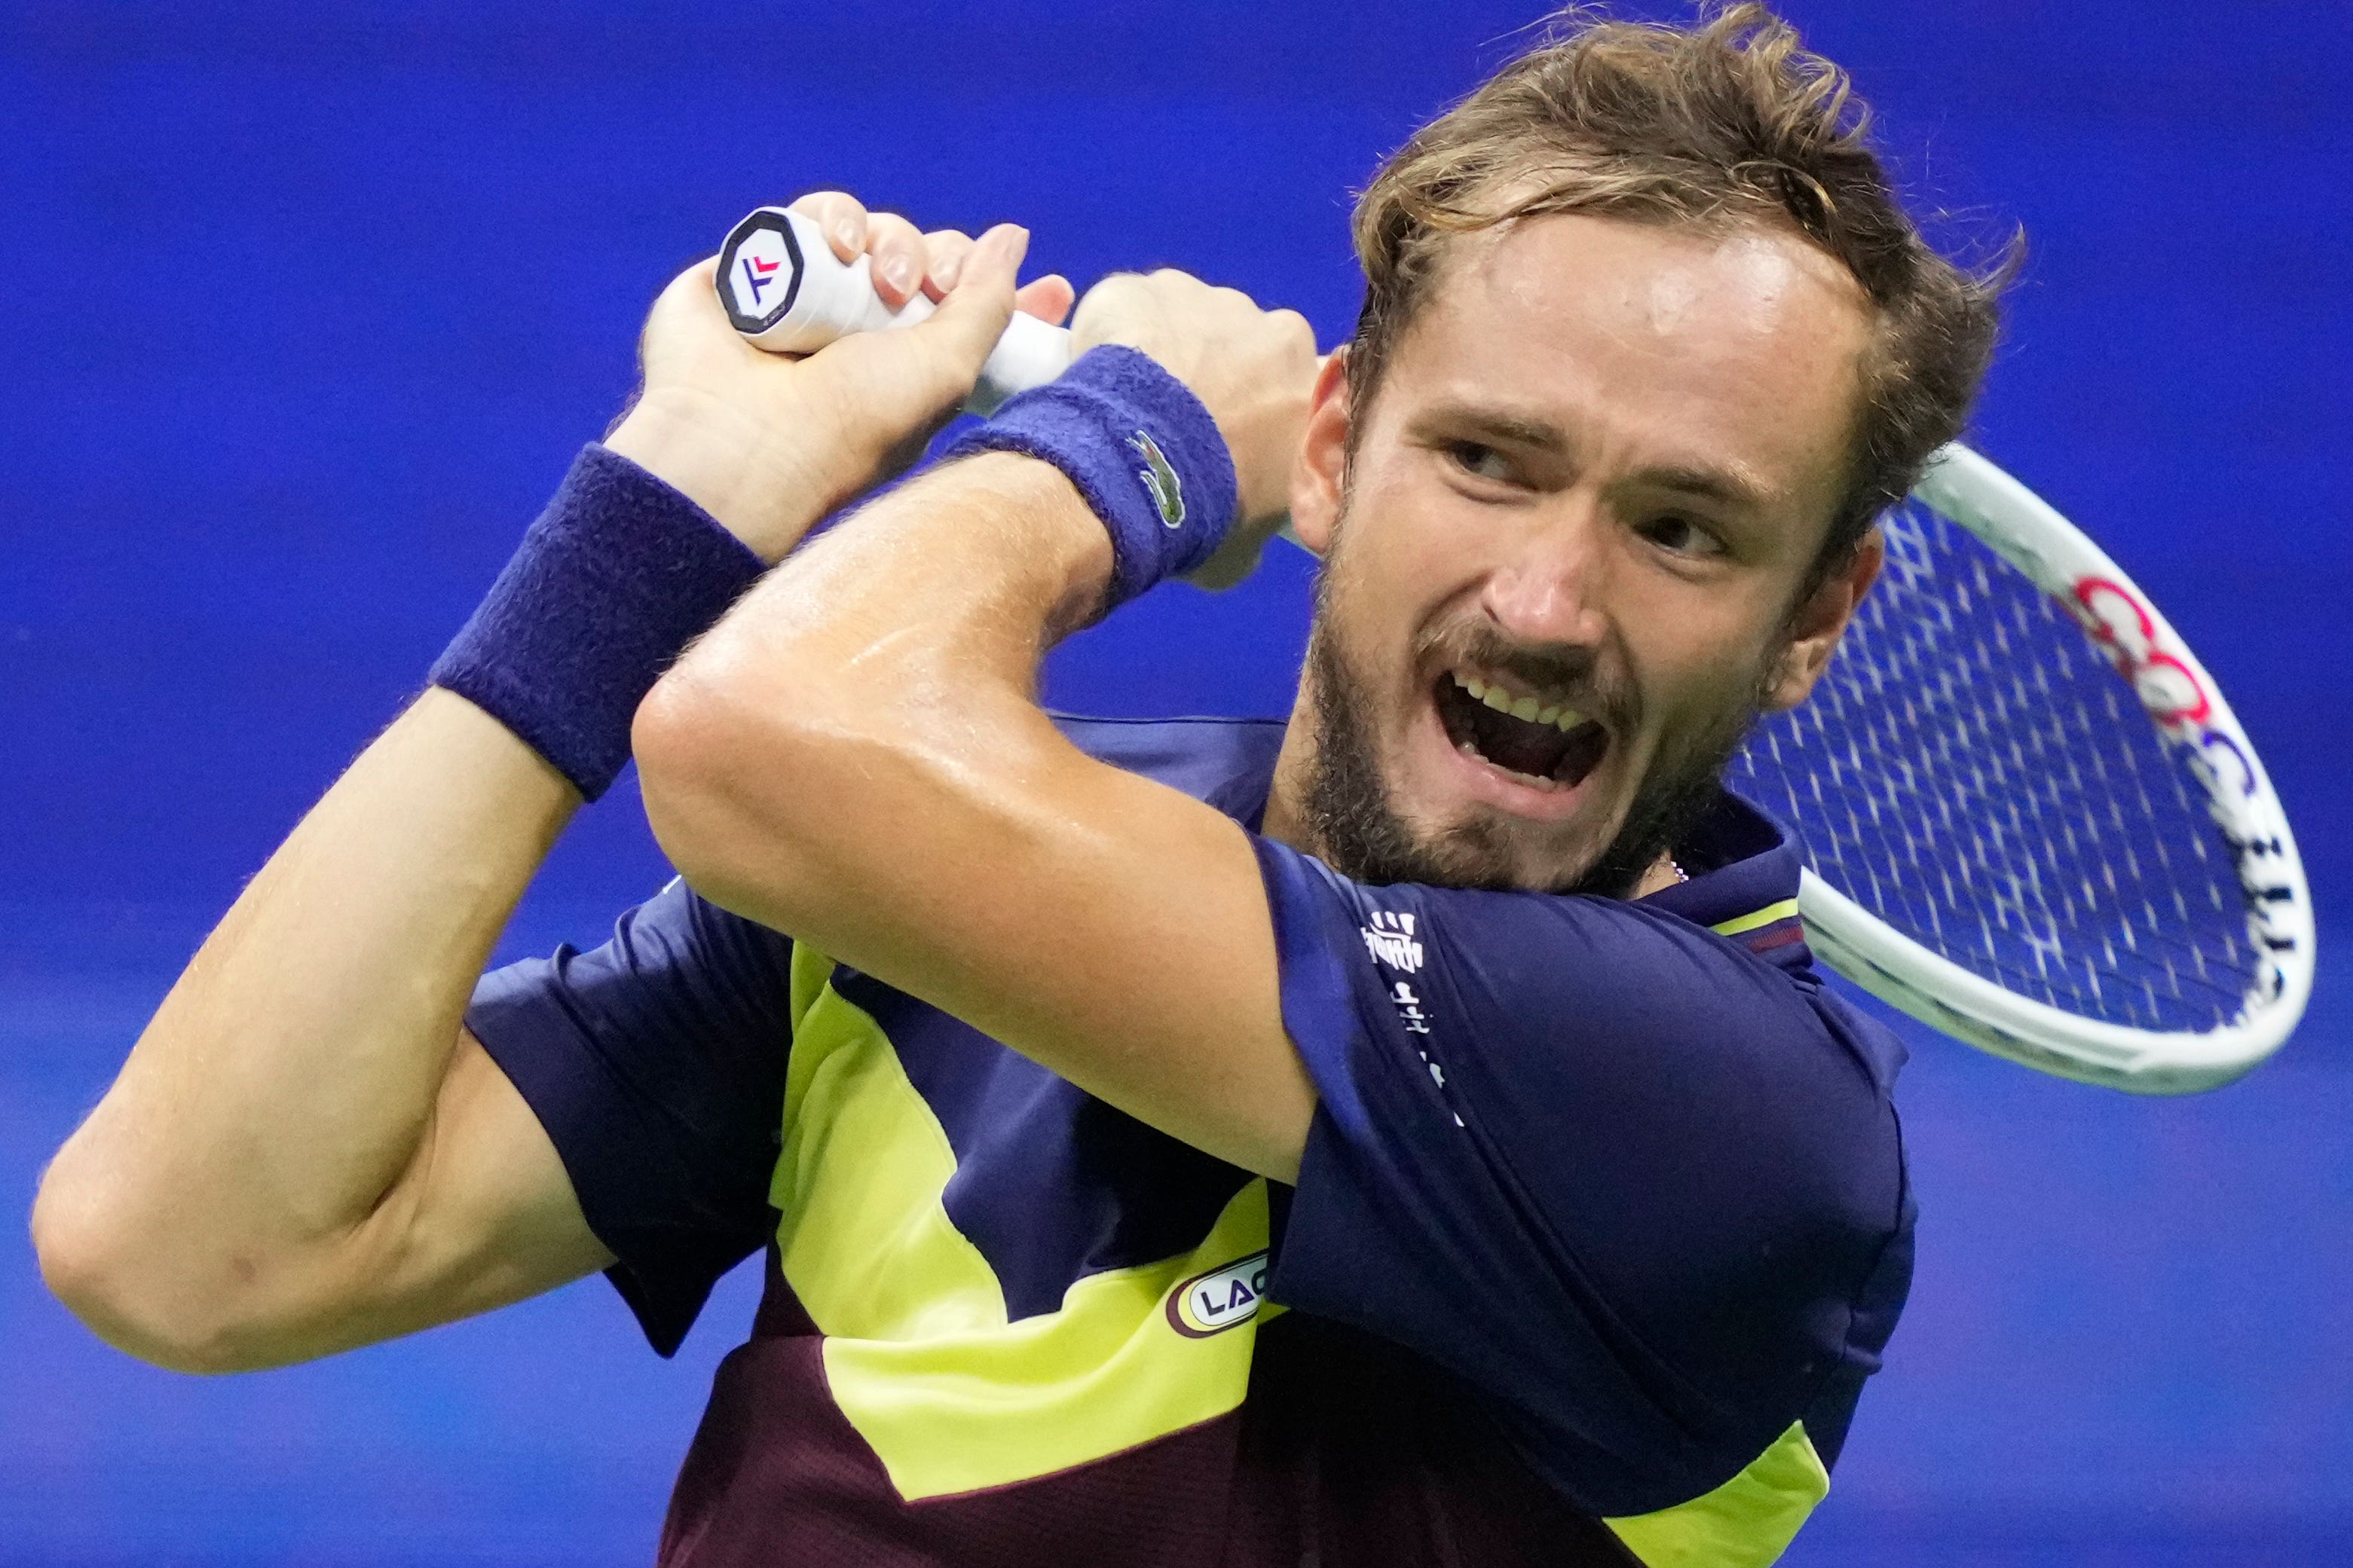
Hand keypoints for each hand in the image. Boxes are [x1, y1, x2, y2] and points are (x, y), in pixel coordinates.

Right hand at [607, 192, 1076, 560]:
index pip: (965, 313)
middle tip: (928, 288)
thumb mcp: (947, 370)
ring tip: (875, 274)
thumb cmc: (852, 424)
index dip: (1005, 294)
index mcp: (906, 371)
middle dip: (938, 258)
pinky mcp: (751, 271)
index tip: (1057, 289)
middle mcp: (856, 335)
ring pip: (865, 232)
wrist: (746, 441)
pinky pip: (802, 217)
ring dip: (887, 238)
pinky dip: (829, 216)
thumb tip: (1013, 239)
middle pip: (919, 258)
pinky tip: (836, 245)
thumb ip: (988, 303)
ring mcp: (802, 302)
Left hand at [1068, 270, 1319, 588]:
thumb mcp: (1252, 543)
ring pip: (1189, 316)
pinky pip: (1130, 304)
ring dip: (1169, 346)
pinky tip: (1097, 373)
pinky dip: (1115, 330)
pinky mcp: (1145, 288)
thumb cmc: (1204, 515)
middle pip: (1248, 342)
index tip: (1236, 427)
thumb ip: (1264, 514)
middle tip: (1178, 418)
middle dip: (1219, 368)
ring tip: (1132, 400)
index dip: (1266, 402)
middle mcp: (1275, 329)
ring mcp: (1210, 300)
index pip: (1302, 383)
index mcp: (1313, 385)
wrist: (1137, 474)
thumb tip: (1247, 530)